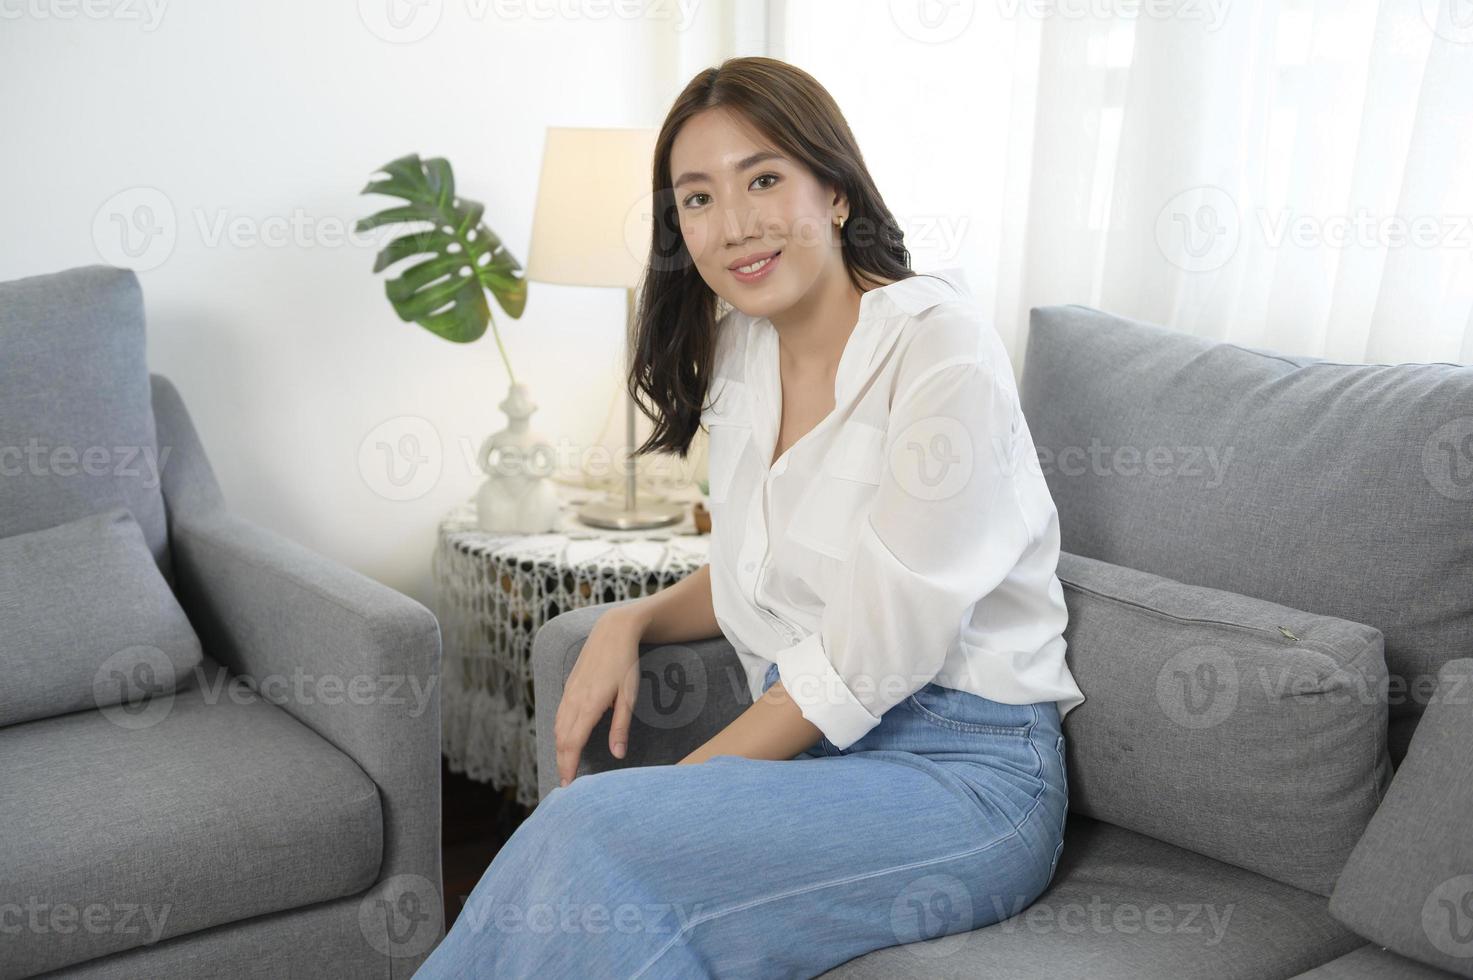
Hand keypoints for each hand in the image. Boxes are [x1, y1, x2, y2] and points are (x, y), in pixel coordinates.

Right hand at [554, 607, 644, 786]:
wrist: (613, 631)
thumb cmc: (625, 663)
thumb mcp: (629, 696)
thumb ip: (621, 726)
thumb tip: (617, 754)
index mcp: (589, 705)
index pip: (572, 743)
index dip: (568, 765)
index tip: (568, 785)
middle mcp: (574, 700)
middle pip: (561, 739)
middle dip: (561, 762)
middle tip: (565, 783)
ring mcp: (569, 692)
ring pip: (558, 727)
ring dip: (559, 748)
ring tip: (564, 766)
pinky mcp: (569, 686)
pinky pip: (559, 714)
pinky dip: (559, 732)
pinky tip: (564, 740)